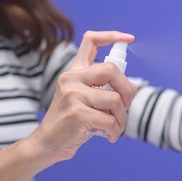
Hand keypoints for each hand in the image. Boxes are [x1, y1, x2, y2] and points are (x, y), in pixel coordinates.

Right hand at [27, 31, 136, 164]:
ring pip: (115, 99)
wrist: (48, 144)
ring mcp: (73, 94)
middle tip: (125, 106)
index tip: (129, 38)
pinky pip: (110, 120)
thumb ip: (108, 91)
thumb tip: (133, 88)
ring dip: (122, 118)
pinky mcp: (77, 113)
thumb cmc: (72, 123)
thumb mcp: (88, 102)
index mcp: (75, 72)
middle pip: (112, 69)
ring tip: (115, 128)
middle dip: (127, 90)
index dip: (112, 36)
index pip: (90, 41)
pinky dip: (115, 131)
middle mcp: (71, 78)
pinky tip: (109, 136)